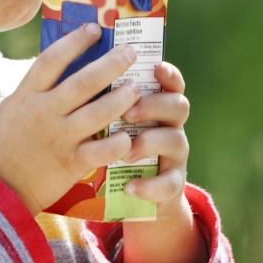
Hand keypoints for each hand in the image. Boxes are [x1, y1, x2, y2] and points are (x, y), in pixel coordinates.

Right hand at [0, 24, 144, 213]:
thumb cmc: (1, 147)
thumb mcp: (10, 110)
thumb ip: (33, 92)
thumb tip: (56, 69)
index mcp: (27, 96)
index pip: (52, 59)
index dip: (75, 41)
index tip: (94, 29)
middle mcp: (44, 112)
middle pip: (84, 81)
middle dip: (111, 64)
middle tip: (130, 52)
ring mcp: (59, 138)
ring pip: (98, 112)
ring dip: (122, 98)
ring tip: (136, 89)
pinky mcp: (70, 163)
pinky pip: (101, 150)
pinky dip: (118, 142)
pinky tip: (129, 135)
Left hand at [118, 60, 190, 218]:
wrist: (134, 195)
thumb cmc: (117, 147)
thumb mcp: (114, 124)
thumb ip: (108, 103)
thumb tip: (84, 76)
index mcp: (159, 108)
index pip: (172, 84)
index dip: (169, 74)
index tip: (156, 67)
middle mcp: (172, 127)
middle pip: (179, 106)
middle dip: (154, 106)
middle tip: (128, 113)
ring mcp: (175, 156)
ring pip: (176, 140)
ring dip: (149, 142)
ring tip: (125, 153)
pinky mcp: (172, 184)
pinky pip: (169, 184)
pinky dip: (149, 185)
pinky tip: (130, 186)